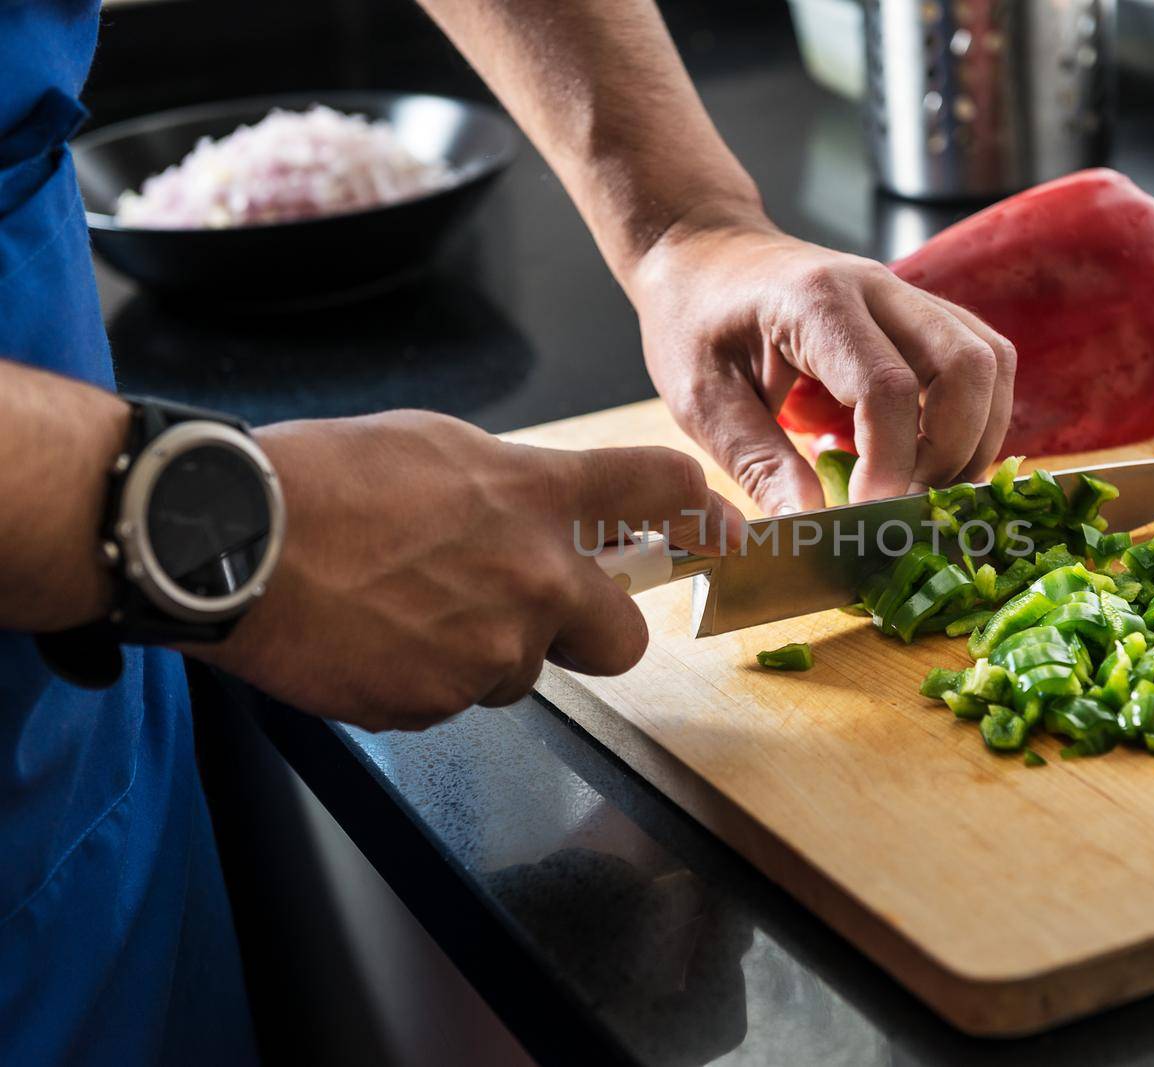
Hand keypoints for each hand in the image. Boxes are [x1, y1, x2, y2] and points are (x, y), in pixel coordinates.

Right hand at [187, 411, 739, 730]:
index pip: (662, 489)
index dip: (703, 514)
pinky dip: (424, 679)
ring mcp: (492, 651)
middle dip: (596, 633)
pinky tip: (373, 640)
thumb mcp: (437, 447)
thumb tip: (535, 512)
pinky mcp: (439, 704)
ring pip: (522, 674)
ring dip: (484, 653)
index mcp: (538, 497)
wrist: (230, 538)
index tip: (720, 534)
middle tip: (542, 614)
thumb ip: (511, 486)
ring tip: (404, 610)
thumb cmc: (322, 478)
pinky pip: (455, 701)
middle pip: (627, 639)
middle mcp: (537, 579)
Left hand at [627, 217, 1016, 514]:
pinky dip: (976, 415)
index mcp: (815, 303)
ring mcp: (908, 295)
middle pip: (966, 366)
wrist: (704, 255)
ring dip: (976, 436)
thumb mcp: (701, 400)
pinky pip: (983, 359)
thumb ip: (758, 464)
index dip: (891, 463)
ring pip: (990, 360)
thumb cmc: (694, 324)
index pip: (887, 387)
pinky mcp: (923, 314)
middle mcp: (877, 288)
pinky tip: (934, 455)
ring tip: (925, 486)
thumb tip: (812, 527)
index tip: (868, 516)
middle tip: (906, 504)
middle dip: (952, 452)